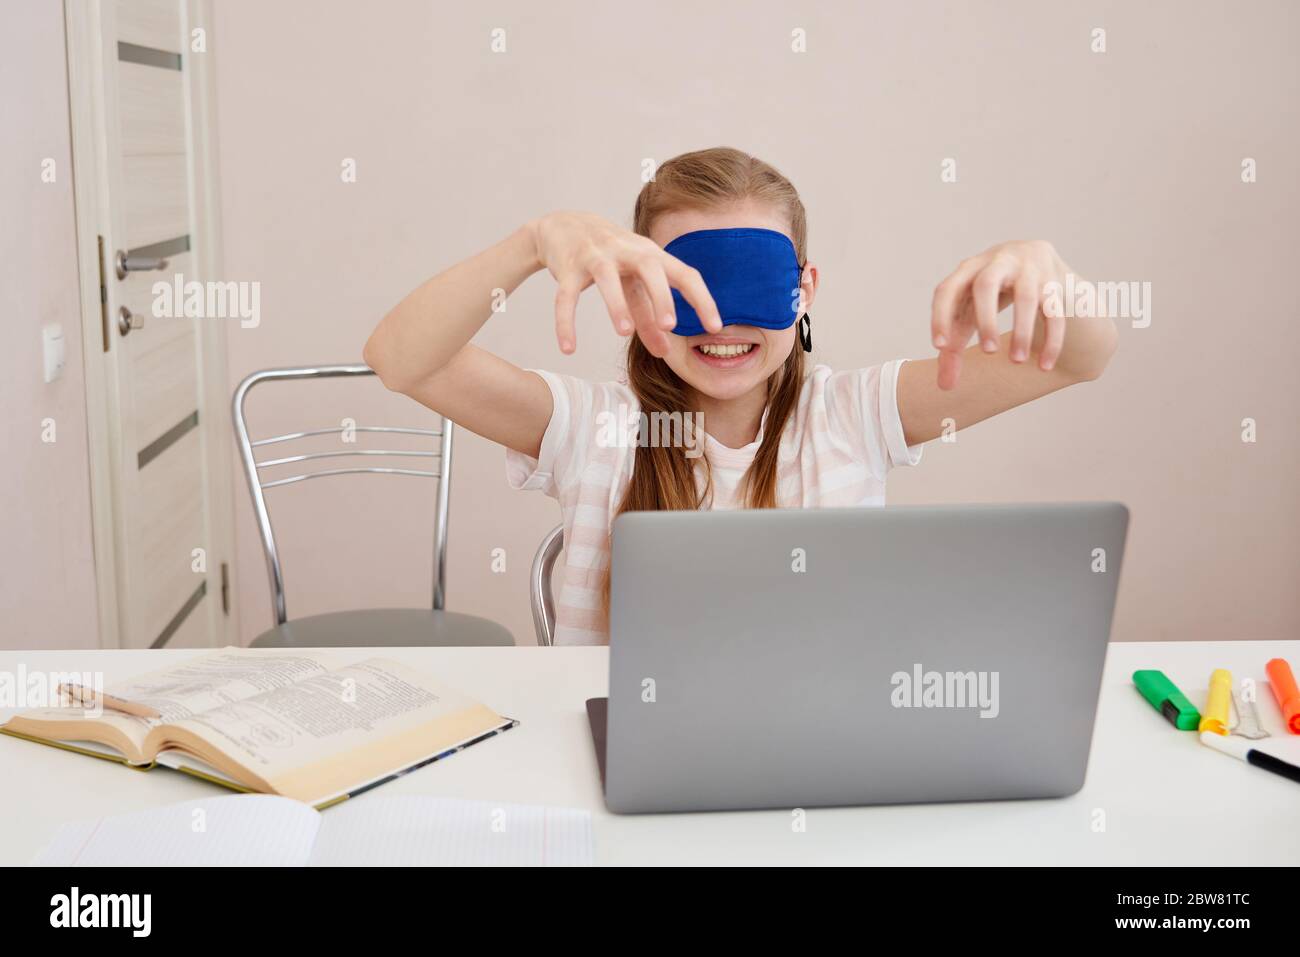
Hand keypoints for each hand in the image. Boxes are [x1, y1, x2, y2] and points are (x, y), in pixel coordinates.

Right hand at [529, 211, 721, 356]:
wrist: (565, 226)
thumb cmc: (611, 260)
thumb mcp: (633, 284)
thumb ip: (649, 318)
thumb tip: (665, 354)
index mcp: (651, 255)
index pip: (684, 274)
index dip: (702, 299)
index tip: (715, 327)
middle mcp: (626, 251)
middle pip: (649, 267)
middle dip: (661, 295)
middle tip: (669, 325)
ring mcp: (595, 257)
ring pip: (607, 278)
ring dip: (616, 304)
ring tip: (624, 332)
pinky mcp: (568, 268)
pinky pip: (566, 296)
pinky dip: (565, 322)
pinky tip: (568, 348)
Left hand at [930, 240, 1070, 389]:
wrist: (1037, 259)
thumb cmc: (990, 294)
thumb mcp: (968, 313)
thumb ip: (953, 347)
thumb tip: (945, 387)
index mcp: (968, 269)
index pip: (947, 289)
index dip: (940, 317)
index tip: (940, 347)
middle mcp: (997, 262)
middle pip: (986, 285)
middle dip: (985, 320)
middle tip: (988, 352)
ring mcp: (1029, 269)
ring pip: (1026, 297)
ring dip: (1021, 331)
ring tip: (1016, 361)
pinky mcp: (1054, 281)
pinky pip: (1055, 312)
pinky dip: (1051, 340)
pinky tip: (1045, 365)